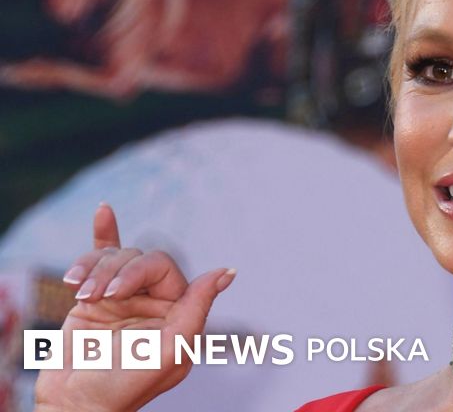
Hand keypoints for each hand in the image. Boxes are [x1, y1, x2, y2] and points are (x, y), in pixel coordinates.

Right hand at [33, 204, 235, 411]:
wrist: (75, 406)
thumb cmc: (126, 386)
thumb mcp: (172, 350)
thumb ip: (197, 308)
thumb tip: (227, 272)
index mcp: (178, 311)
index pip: (165, 268)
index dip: (141, 272)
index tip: (117, 293)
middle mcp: (153, 301)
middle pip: (139, 259)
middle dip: (116, 273)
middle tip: (98, 297)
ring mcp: (122, 297)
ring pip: (115, 258)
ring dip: (94, 271)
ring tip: (80, 295)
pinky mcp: (93, 298)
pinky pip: (102, 257)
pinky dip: (103, 232)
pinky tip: (104, 210)